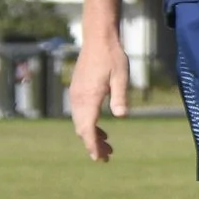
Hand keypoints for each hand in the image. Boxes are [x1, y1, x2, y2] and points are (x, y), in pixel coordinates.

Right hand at [68, 33, 127, 162]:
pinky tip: (102, 131)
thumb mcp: (121, 76)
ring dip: (92, 136)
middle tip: (107, 158)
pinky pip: (81, 115)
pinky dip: (90, 126)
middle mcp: (79, 98)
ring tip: (109, 148)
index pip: (87, 128)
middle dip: (93, 145)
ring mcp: (77, 95)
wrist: (98, 40)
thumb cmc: (112, 57)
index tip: (99, 158)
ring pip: (81, 123)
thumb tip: (121, 116)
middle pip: (82, 129)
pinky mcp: (79, 92)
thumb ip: (120, 96)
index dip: (92, 145)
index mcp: (89, 97)